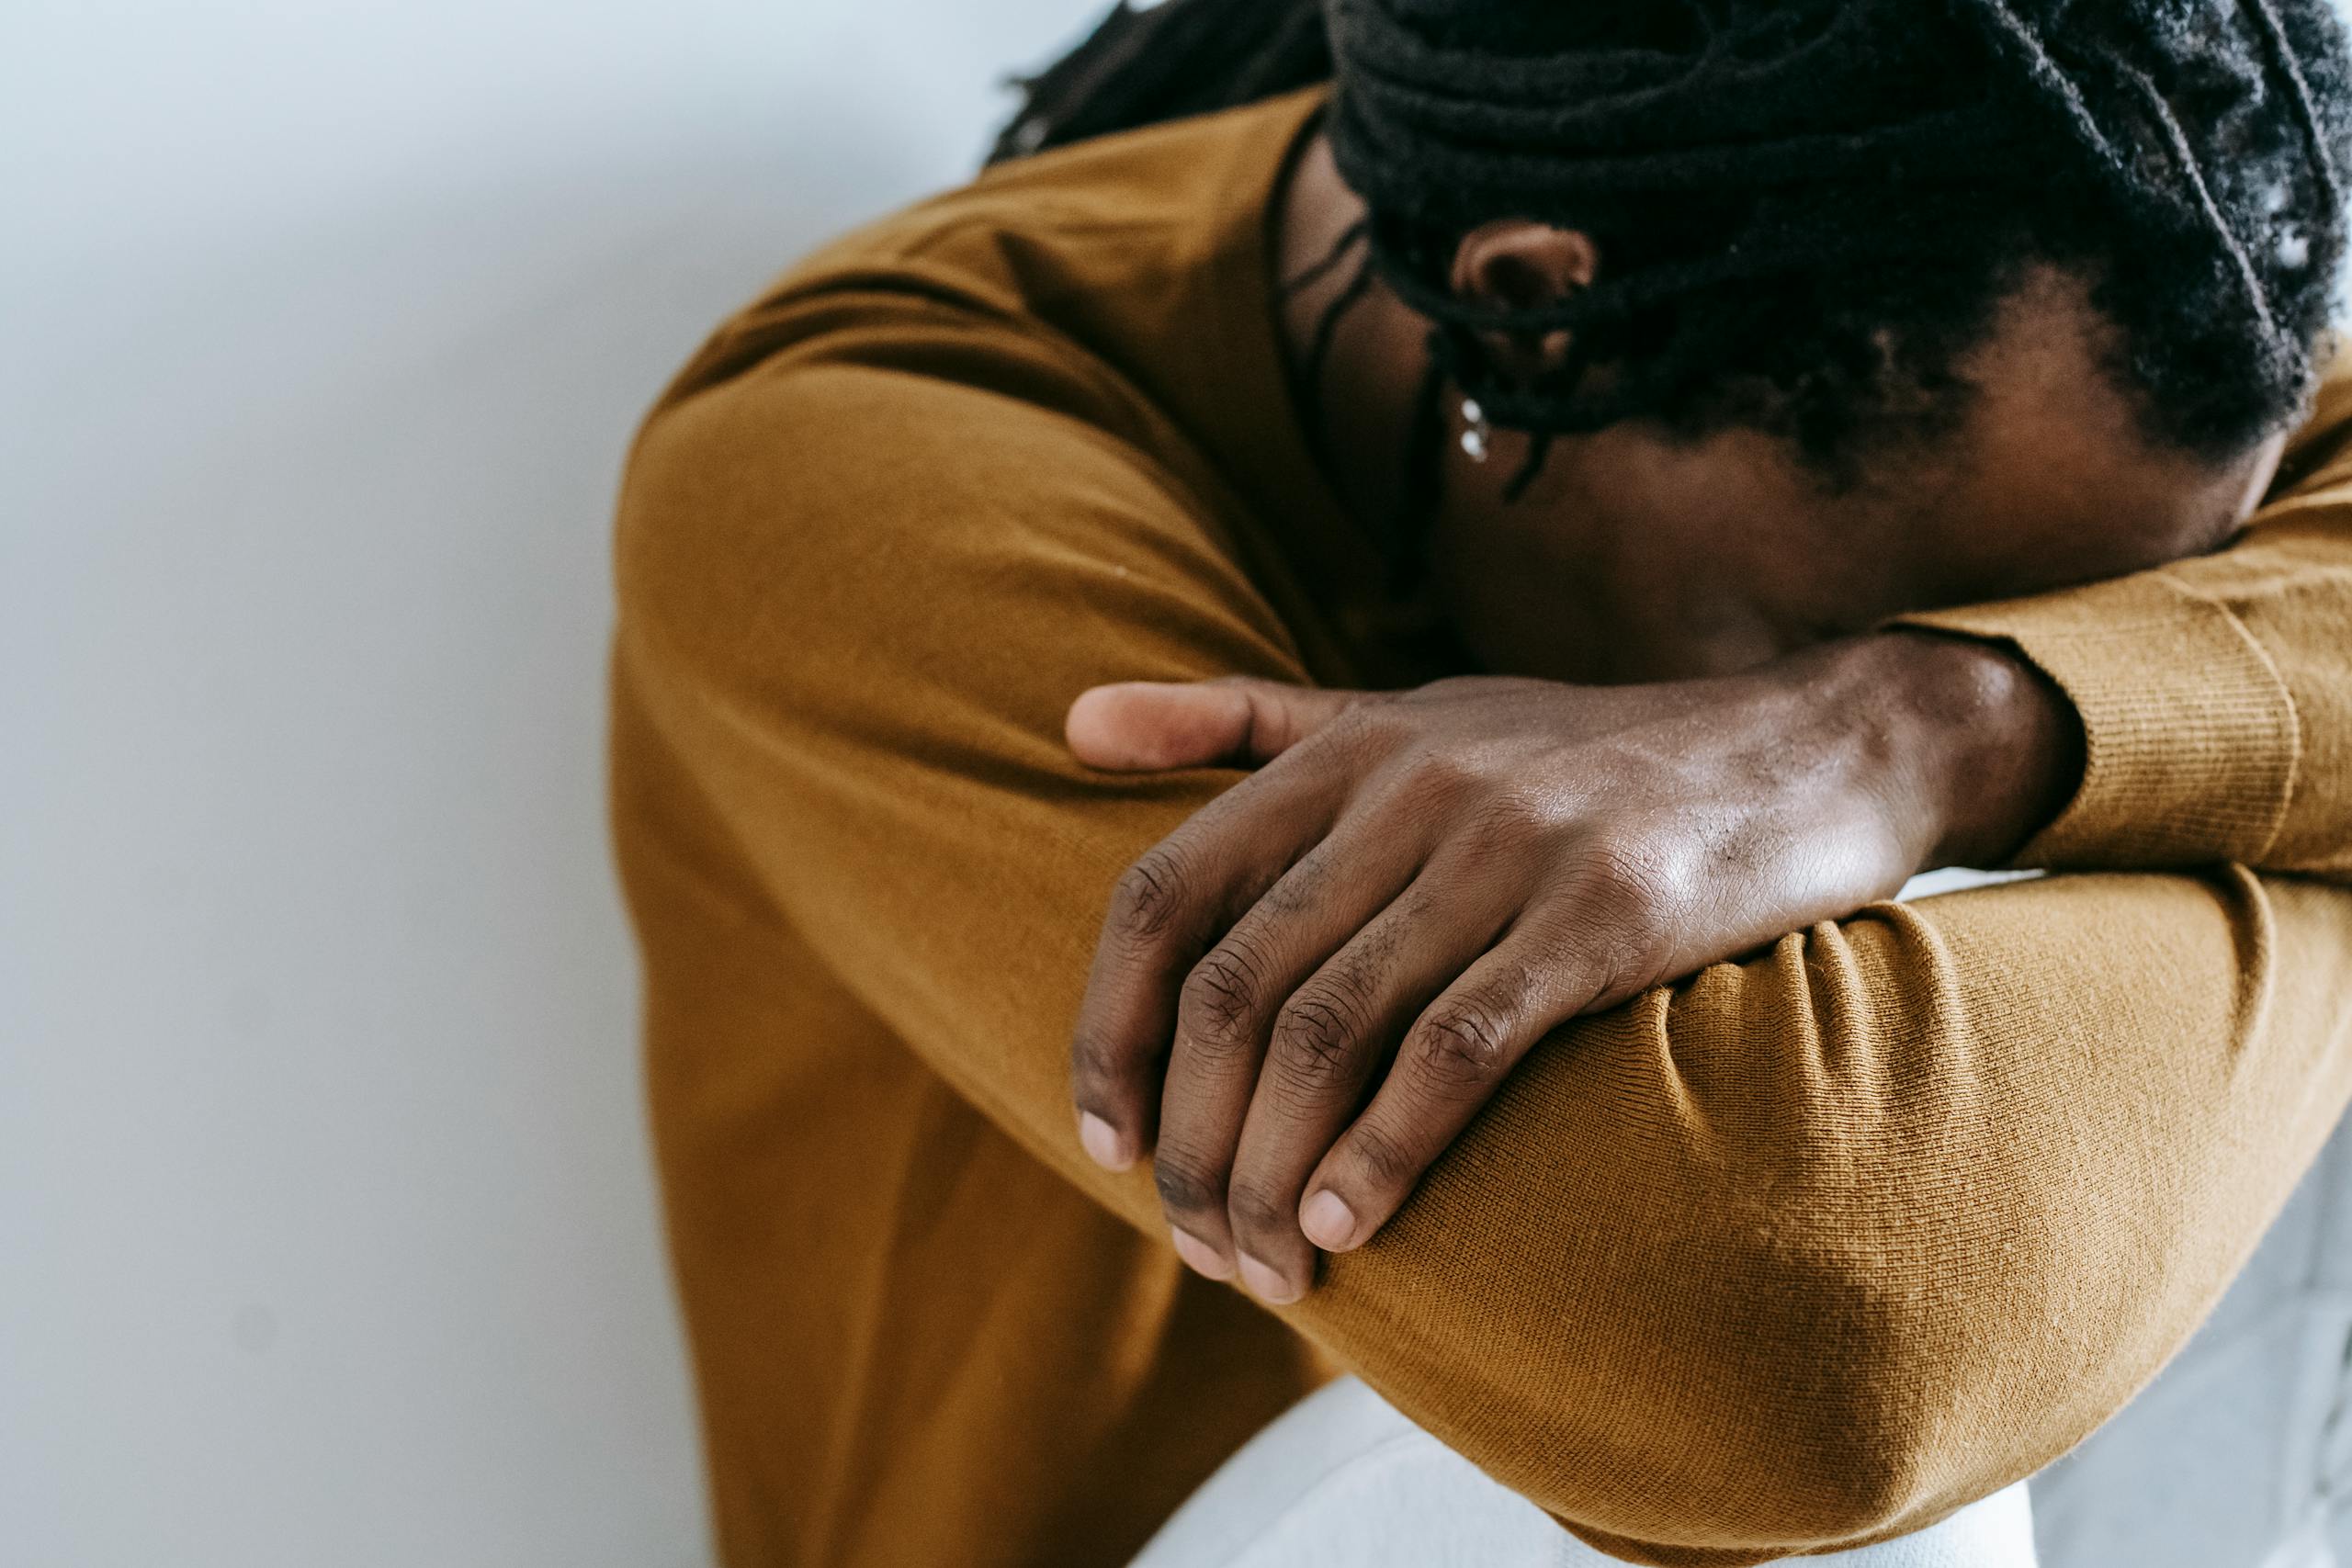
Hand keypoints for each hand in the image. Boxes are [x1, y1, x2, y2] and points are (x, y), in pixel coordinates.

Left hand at [1066, 632, 2076, 1304]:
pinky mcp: (1604, 919)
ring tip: (1259, 1265)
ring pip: (1327, 1035)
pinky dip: (1383, 1154)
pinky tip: (1348, 1227)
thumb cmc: (1582, 755)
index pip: (1166, 897)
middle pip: (1233, 990)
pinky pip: (1454, 1052)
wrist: (1810, 748)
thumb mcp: (1407, 708)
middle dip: (1189, 1140)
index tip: (1102, 1139)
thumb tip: (1070, 719)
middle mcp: (1411, 789)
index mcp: (1346, 749)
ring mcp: (1507, 851)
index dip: (1109, 1030)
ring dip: (1269, 1173)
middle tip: (1189, 1239)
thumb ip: (1241, 719)